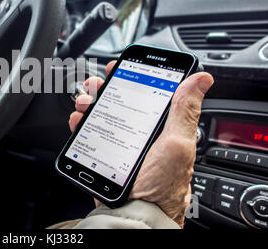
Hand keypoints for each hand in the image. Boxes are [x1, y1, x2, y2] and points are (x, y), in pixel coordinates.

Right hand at [69, 61, 213, 226]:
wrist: (134, 216)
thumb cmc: (160, 186)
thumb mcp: (176, 144)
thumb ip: (184, 110)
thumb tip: (202, 79)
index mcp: (161, 127)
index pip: (148, 92)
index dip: (133, 75)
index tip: (120, 66)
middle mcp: (140, 134)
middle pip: (120, 100)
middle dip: (105, 86)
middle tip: (97, 85)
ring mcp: (121, 143)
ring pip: (102, 113)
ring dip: (90, 101)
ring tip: (85, 103)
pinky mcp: (104, 154)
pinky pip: (90, 132)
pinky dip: (81, 122)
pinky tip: (79, 120)